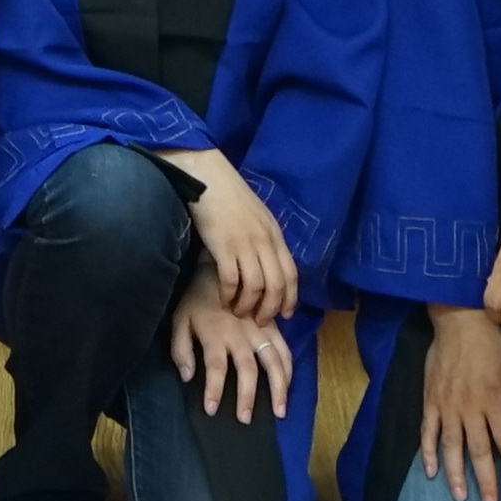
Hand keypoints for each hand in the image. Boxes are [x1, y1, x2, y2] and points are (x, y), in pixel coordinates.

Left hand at [167, 287, 295, 424]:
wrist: (219, 268)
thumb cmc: (196, 298)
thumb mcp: (179, 320)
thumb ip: (181, 349)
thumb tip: (188, 376)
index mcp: (215, 334)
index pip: (215, 367)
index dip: (214, 390)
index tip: (212, 410)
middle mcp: (240, 334)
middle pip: (247, 368)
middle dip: (246, 395)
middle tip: (245, 419)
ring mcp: (259, 329)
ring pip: (273, 360)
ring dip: (278, 387)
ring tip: (280, 411)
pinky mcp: (271, 325)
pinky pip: (284, 348)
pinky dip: (288, 368)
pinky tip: (289, 385)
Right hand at [174, 152, 296, 320]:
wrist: (209, 178)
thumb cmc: (230, 197)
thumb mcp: (257, 217)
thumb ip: (265, 239)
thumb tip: (268, 264)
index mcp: (274, 234)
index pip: (291, 273)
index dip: (290, 297)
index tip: (285, 314)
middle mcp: (264, 241)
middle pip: (276, 284)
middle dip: (270, 308)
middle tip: (260, 321)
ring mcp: (245, 244)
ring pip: (256, 286)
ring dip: (248, 305)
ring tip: (239, 313)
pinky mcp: (223, 246)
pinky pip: (231, 280)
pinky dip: (229, 295)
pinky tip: (223, 300)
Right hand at [413, 309, 500, 500]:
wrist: (460, 321)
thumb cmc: (494, 346)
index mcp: (494, 401)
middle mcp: (470, 408)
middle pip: (479, 451)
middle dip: (486, 480)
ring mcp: (447, 406)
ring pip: (452, 447)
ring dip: (456, 474)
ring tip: (460, 496)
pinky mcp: (430, 401)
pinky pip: (428, 432)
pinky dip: (428, 453)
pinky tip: (430, 472)